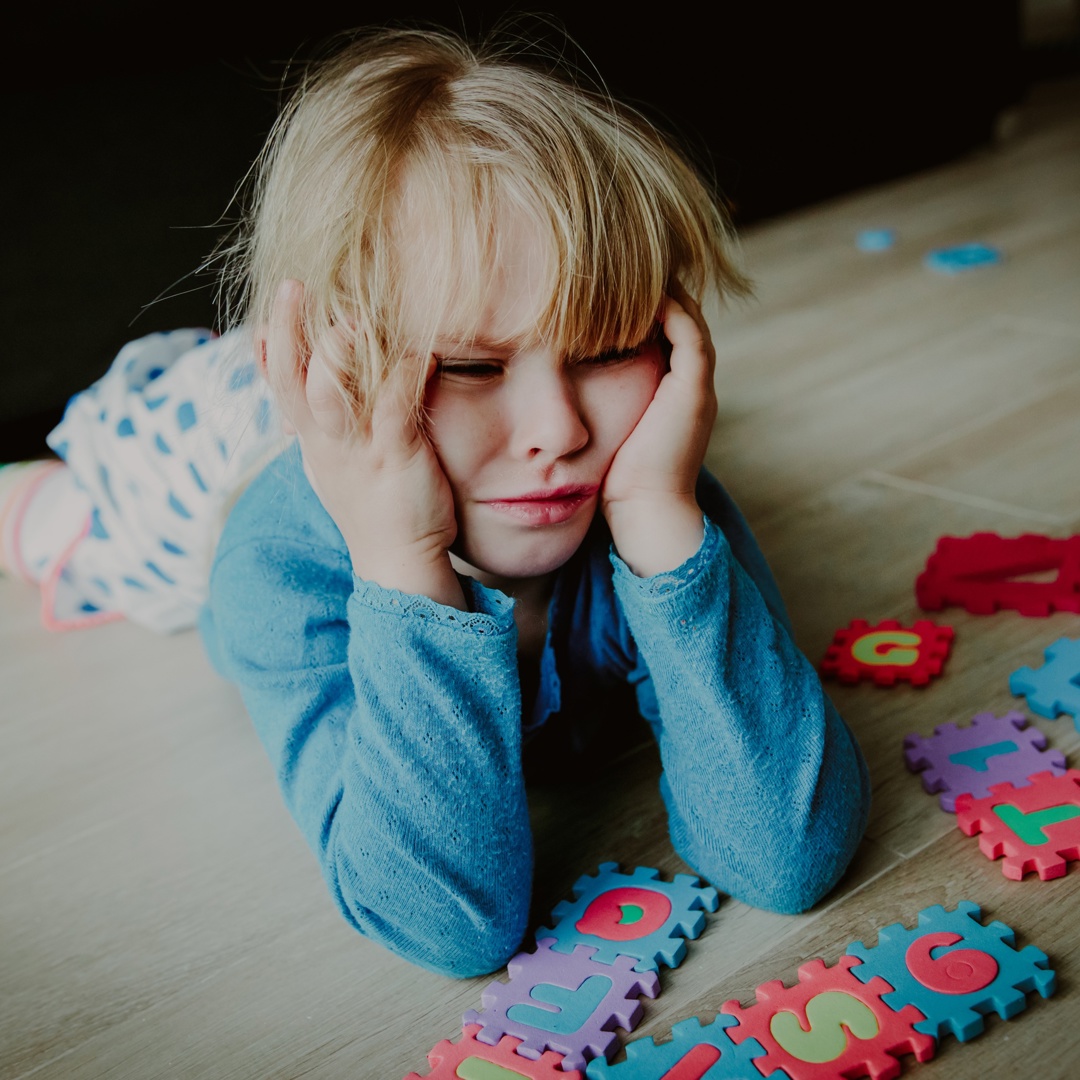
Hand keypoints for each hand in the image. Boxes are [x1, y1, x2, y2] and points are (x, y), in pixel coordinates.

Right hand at [262, 280, 464, 608]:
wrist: (396, 561)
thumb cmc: (374, 507)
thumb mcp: (337, 464)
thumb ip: (327, 425)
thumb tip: (322, 387)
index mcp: (312, 440)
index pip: (278, 386)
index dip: (268, 347)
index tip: (267, 312)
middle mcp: (325, 441)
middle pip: (292, 377)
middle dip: (288, 330)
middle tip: (293, 286)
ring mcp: (358, 448)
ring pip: (331, 391)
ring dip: (337, 352)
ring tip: (350, 318)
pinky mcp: (394, 456)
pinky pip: (393, 407)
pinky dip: (404, 375)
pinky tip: (421, 354)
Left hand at [601, 285, 716, 576]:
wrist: (641, 513)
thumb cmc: (612, 483)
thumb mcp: (598, 433)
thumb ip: (589, 407)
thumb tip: (547, 399)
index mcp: (670, 396)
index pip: (660, 335)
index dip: (636, 308)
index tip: (601, 286)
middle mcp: (689, 386)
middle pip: (678, 319)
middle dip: (650, 290)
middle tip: (618, 262)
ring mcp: (696, 387)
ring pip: (687, 319)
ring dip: (660, 290)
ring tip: (627, 265)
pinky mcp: (693, 390)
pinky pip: (688, 334)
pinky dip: (668, 308)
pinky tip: (638, 291)